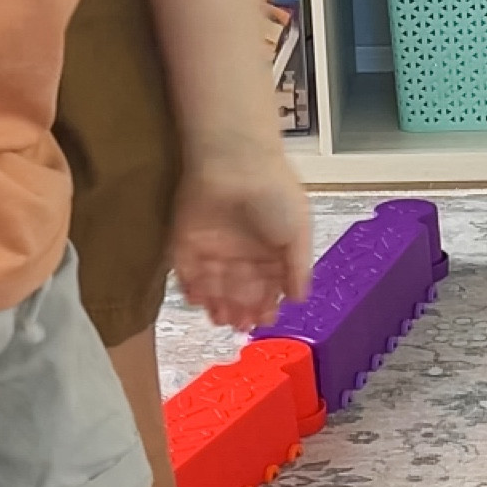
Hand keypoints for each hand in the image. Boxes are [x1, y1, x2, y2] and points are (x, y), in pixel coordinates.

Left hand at [169, 152, 311, 330]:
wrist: (237, 160)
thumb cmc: (274, 193)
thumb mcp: (298, 233)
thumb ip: (299, 269)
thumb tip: (300, 300)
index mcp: (268, 253)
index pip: (265, 289)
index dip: (264, 307)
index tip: (263, 320)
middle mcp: (241, 254)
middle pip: (238, 292)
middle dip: (240, 311)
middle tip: (240, 325)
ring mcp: (213, 248)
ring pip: (213, 288)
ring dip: (217, 306)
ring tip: (222, 319)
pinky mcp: (187, 241)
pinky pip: (187, 272)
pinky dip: (191, 289)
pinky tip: (199, 301)